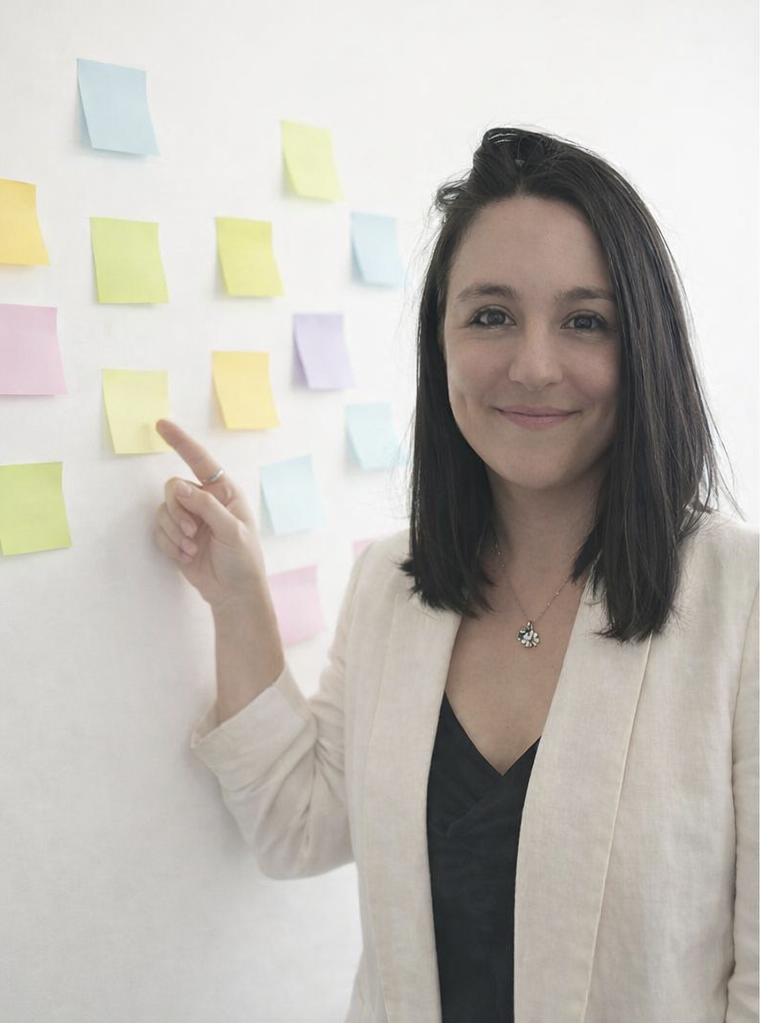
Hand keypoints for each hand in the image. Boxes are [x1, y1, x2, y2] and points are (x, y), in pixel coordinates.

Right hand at [153, 419, 266, 609]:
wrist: (233, 593)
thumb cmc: (243, 559)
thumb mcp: (232, 531)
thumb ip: (207, 507)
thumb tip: (181, 487)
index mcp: (224, 492)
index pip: (200, 461)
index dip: (180, 442)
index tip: (161, 425)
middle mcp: (204, 501)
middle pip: (173, 488)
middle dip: (177, 511)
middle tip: (192, 532)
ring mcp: (189, 518)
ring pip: (163, 510)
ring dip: (174, 532)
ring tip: (191, 549)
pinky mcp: (176, 536)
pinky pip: (159, 531)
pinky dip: (169, 544)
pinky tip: (186, 557)